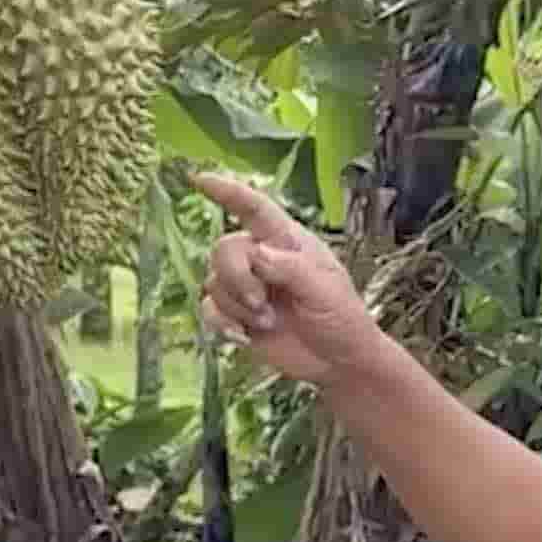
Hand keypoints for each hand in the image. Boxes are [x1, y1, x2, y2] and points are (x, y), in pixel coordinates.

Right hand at [191, 172, 381, 385]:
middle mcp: (261, 257)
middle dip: (237, 279)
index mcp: (287, 241)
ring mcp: (246, 286)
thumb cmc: (342, 318)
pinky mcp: (236, 315)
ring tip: (268, 322)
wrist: (337, 362)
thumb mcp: (325, 290)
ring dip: (237, 307)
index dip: (227, 192)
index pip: (254, 208)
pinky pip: (209, 309)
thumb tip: (255, 254)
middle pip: (224, 249)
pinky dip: (223, 324)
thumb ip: (291, 269)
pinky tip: (244, 336)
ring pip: (214, 281)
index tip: (199, 180)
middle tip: (262, 305)